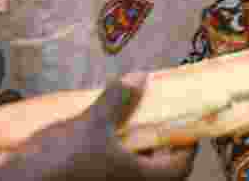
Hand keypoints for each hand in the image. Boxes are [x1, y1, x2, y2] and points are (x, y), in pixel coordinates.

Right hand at [3, 74, 195, 180]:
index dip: (187, 146)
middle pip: (157, 169)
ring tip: (130, 119)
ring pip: (131, 170)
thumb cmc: (61, 159)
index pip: (180, 168)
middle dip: (159, 144)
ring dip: (134, 148)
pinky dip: (113, 155)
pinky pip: (110, 171)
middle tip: (157, 117)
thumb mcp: (92, 125)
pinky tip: (103, 135)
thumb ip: (118, 102)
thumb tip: (140, 77)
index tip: (187, 125)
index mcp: (140, 180)